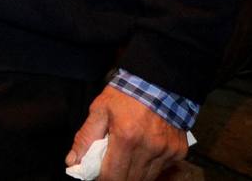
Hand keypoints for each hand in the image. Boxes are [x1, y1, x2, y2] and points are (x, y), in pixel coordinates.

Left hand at [67, 86, 188, 180]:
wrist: (159, 82)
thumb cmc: (126, 94)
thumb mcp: (99, 110)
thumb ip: (85, 138)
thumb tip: (73, 161)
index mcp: (126, 137)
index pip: (112, 176)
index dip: (102, 178)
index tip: (97, 172)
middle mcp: (149, 148)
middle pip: (130, 180)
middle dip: (117, 177)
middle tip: (111, 165)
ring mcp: (166, 152)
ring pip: (147, 178)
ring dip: (133, 173)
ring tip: (126, 157)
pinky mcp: (178, 152)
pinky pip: (161, 169)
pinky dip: (149, 166)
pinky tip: (143, 152)